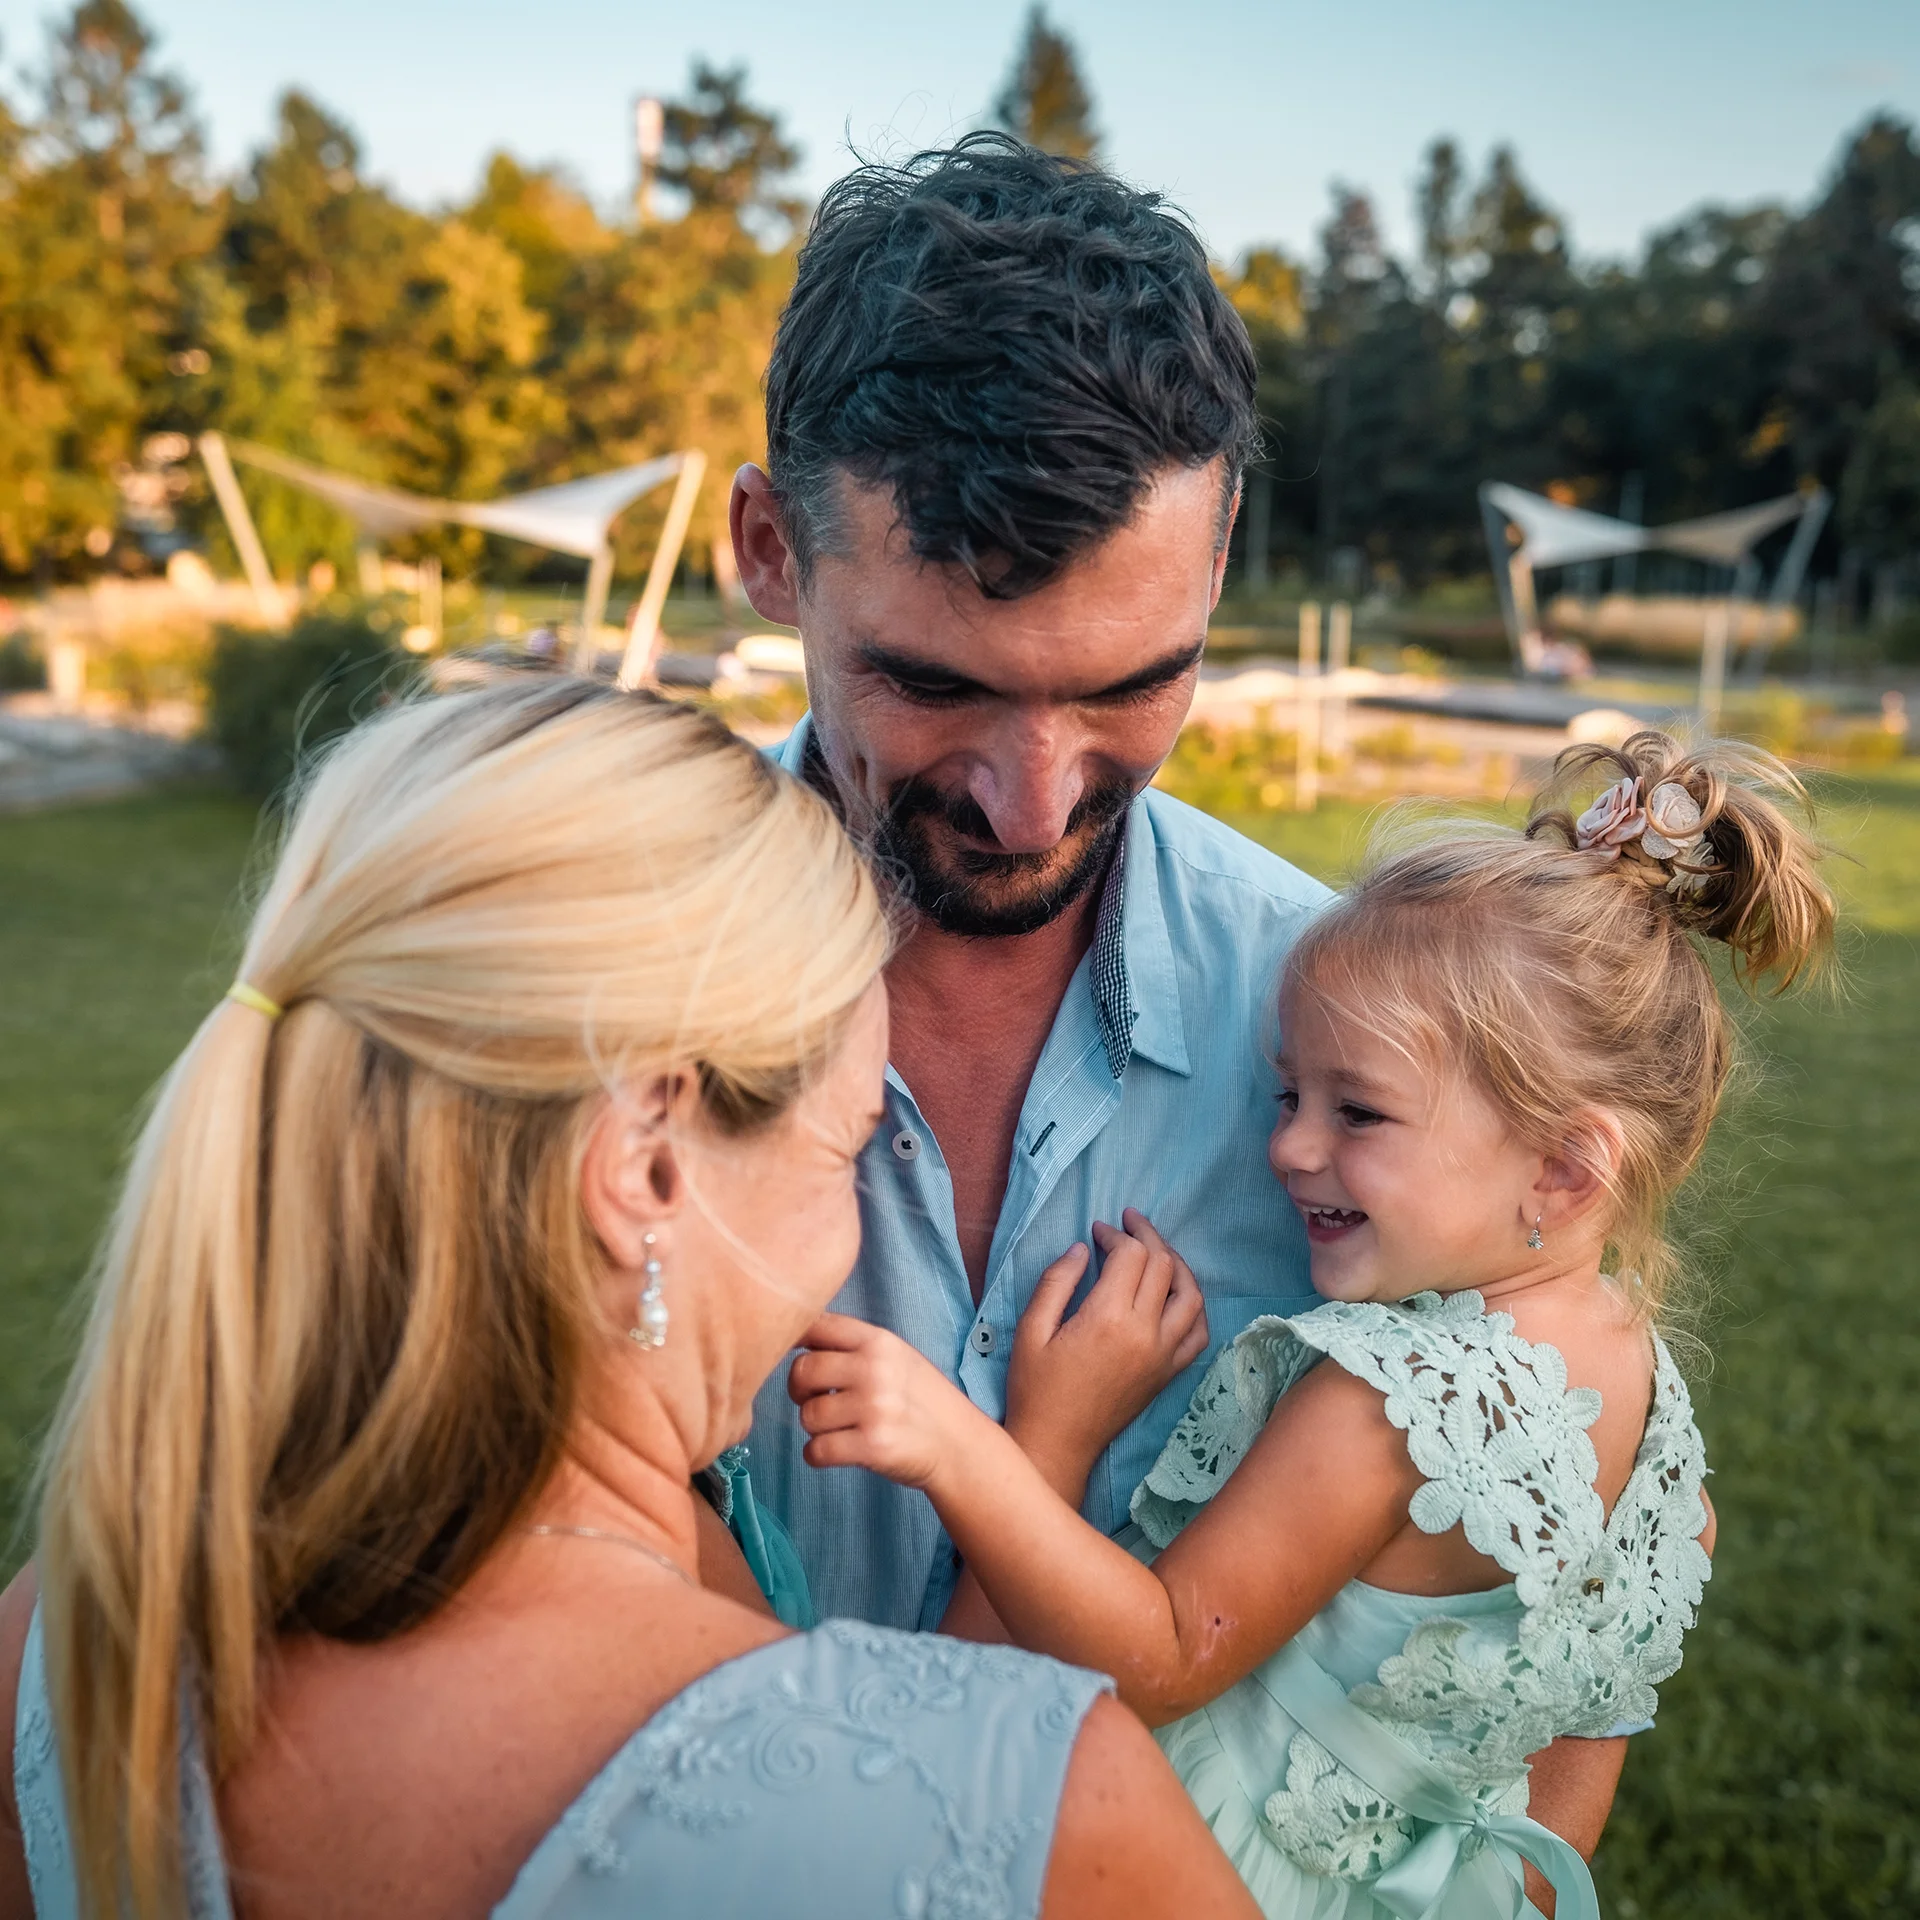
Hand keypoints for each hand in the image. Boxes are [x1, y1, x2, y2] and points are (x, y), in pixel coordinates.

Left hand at [789, 1312, 985, 1490]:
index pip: (817, 1325)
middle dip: (800, 1391)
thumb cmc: (921, 1399)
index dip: (793, 1339)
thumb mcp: (896, 1357)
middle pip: (802, 1371)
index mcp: (879, 1341)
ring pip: (807, 1415)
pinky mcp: (873, 1446)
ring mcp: (874, 1408)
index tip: (793, 1355)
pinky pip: (816, 1450)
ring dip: (814, 1428)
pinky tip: (835, 1450)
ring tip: (838, 1428)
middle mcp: (875, 1369)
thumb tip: (797, 1338)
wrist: (958, 1444)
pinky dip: (817, 1455)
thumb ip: (854, 1346)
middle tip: (816, 1401)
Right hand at [1006, 1209, 1208, 1486]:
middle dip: (1146, 1236)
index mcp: (1107, 1319)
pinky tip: (1175, 1293)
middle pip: (1163, 1265)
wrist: (1058, 1444)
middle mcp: (1145, 1334)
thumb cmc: (1035, 1388)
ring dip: (1176, 1263)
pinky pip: (1198, 1331)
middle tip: (1127, 1224)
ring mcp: (1163, 1355)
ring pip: (1190, 1294)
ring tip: (1155, 1250)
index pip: (1131, 1256)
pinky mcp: (1169, 1373)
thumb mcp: (1030, 1330)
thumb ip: (1057, 1282)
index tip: (1098, 1231)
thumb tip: (1084, 1248)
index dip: (1116, 1234)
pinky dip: (1193, 1305)